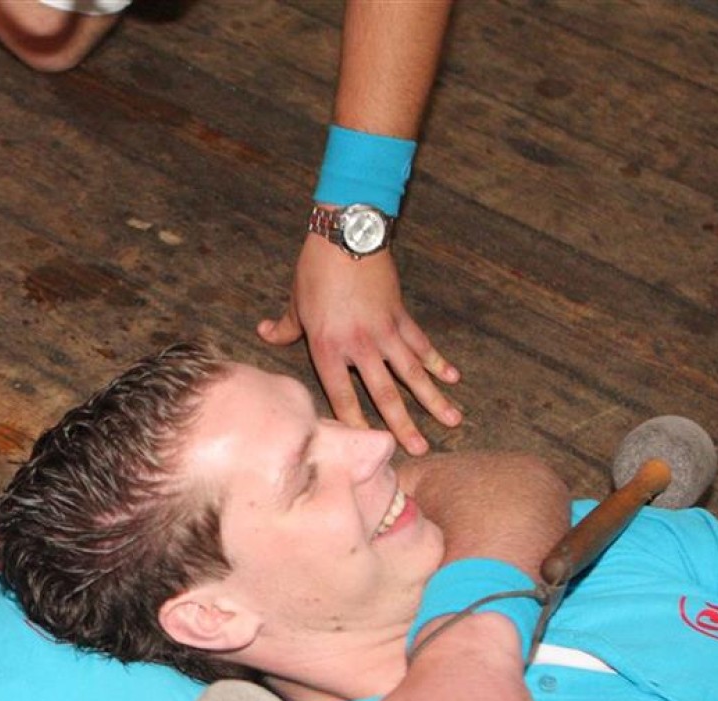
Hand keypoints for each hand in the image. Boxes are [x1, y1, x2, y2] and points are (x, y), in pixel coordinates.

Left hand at [258, 235, 460, 455]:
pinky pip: (421, 343)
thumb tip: (264, 334)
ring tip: (453, 420)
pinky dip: (437, 360)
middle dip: (404, 424)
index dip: (355, 421)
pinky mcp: (400, 314)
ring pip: (412, 373)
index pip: (342, 395)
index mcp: (328, 347)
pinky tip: (453, 378)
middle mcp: (359, 345)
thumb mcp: (295, 301)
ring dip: (433, 398)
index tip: (368, 444)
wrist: (346, 234)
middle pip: (384, 393)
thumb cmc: (315, 269)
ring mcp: (384, 331)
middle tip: (419, 450)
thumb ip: (284, 327)